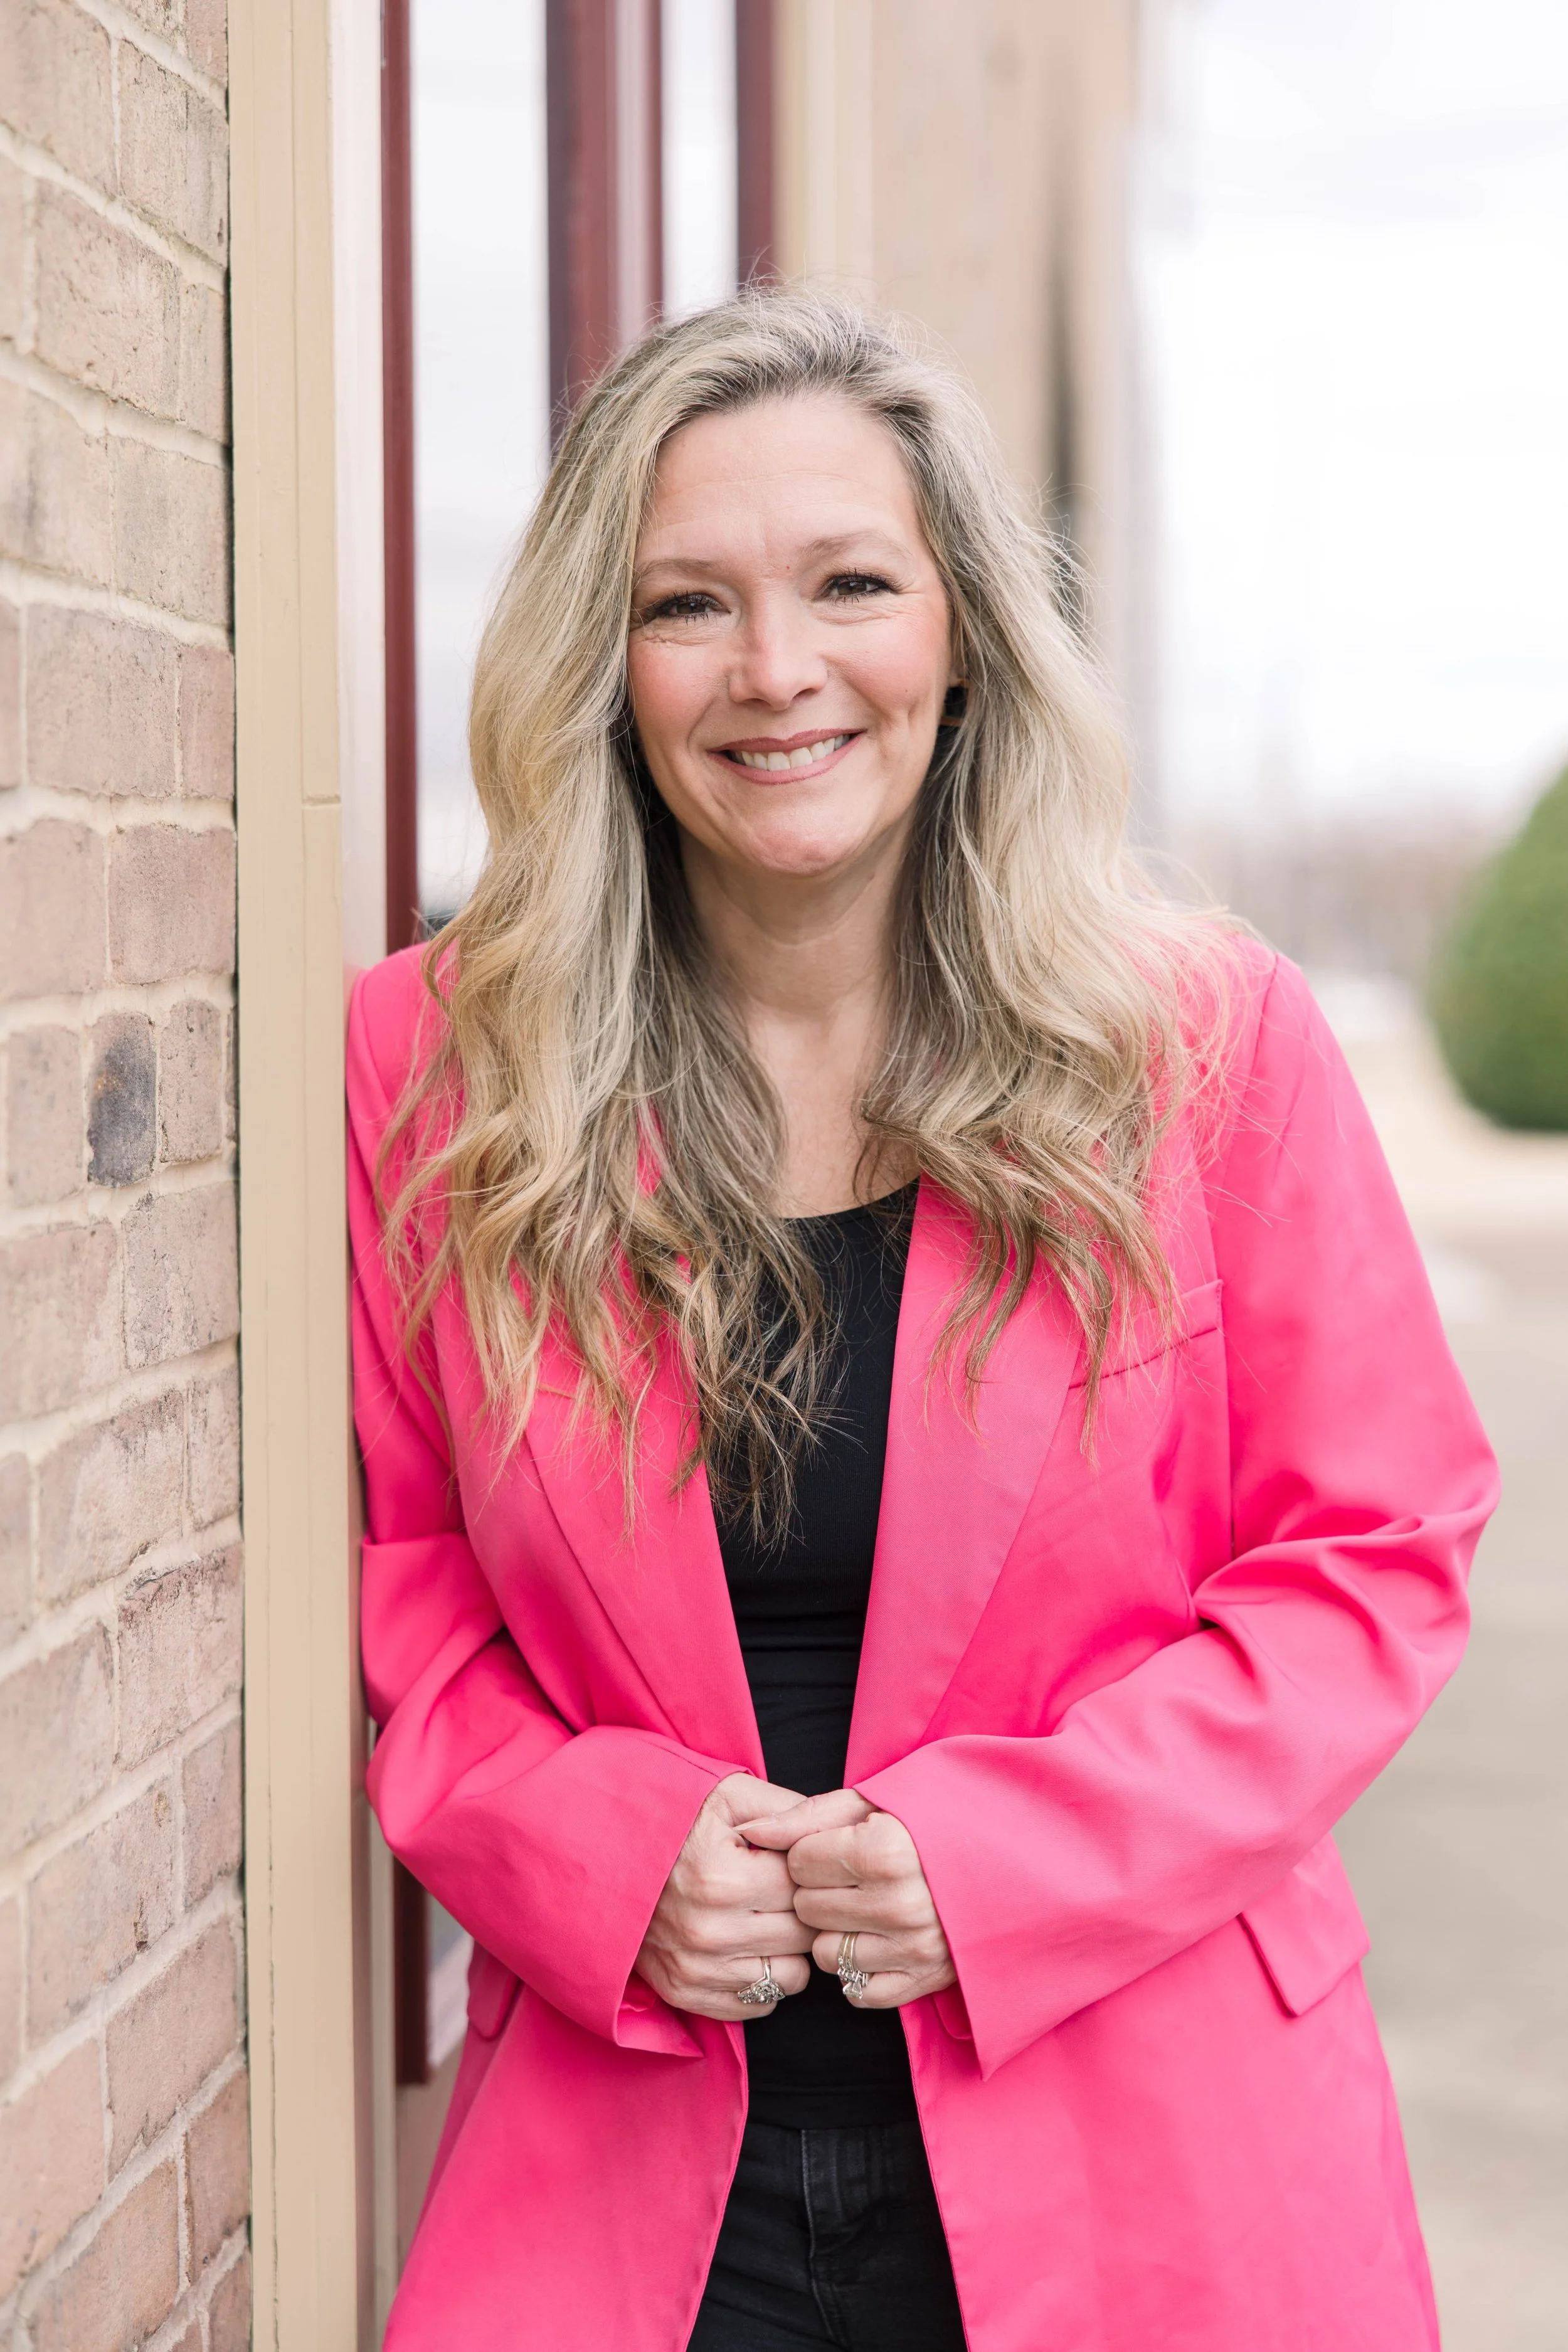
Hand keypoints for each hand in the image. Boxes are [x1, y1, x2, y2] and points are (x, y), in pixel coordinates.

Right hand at [635, 1774, 815, 2020]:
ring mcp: (696, 1968)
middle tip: (786, 1889)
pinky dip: (764, 1977)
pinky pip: (758, 2005)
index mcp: (723, 1878)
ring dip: (790, 1949)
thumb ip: (785, 1808)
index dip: (809, 1873)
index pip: (805, 1889)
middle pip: (803, 1935)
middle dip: (804, 1910)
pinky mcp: (685, 1992)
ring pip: (790, 1977)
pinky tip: (750, 1945)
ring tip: (770, 1918)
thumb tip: (836, 1825)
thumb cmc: (674, 1819)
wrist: (604, 1855)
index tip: (797, 1862)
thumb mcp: (726, 1794)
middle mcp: (709, 1931)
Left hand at [737, 1790, 956, 2009]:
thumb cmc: (933, 1824)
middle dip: (819, 1891)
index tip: (835, 1847)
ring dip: (835, 1933)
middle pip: (807, 1909)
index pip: (799, 1862)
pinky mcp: (923, 1981)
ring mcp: (912, 1949)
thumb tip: (751, 1830)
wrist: (1009, 1864)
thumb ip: (807, 1816)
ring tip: (864, 1908)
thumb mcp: (873, 1802)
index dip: (811, 1852)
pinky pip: (857, 1991)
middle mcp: (898, 1904)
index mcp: (885, 1851)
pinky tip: (877, 1940)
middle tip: (850, 1877)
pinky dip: (858, 1970)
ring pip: (824, 1954)